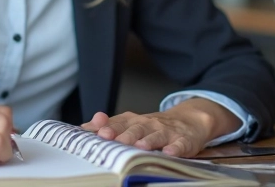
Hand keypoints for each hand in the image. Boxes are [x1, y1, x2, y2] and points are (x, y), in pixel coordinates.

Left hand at [80, 98, 240, 157]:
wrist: (189, 120)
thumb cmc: (154, 126)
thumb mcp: (132, 124)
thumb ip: (111, 125)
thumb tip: (85, 127)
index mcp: (134, 121)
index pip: (118, 122)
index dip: (106, 126)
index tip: (94, 131)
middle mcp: (149, 124)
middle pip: (135, 128)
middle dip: (123, 134)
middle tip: (111, 139)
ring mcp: (167, 132)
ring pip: (156, 135)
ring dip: (147, 140)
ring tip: (139, 147)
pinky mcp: (184, 140)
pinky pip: (180, 145)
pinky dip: (175, 148)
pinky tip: (169, 153)